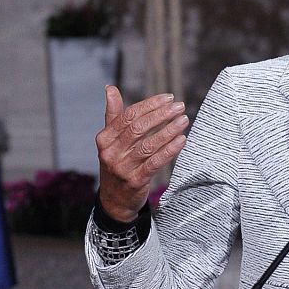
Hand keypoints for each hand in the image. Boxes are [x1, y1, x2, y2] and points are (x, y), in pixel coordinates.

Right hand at [94, 86, 188, 222]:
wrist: (114, 200)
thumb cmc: (117, 163)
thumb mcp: (111, 140)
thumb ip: (113, 114)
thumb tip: (110, 88)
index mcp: (104, 138)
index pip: (128, 116)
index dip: (150, 105)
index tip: (168, 98)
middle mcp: (110, 152)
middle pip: (138, 128)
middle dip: (161, 115)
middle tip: (179, 107)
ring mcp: (122, 167)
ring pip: (148, 145)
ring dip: (168, 131)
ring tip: (183, 120)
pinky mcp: (135, 181)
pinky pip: (155, 162)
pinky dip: (170, 150)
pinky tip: (182, 140)